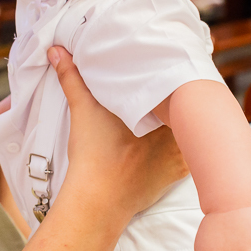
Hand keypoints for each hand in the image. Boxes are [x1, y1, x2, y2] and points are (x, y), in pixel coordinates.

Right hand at [50, 47, 189, 217]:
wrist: (98, 200)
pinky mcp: (179, 172)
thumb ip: (72, 77)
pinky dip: (187, 145)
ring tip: (182, 110)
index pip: (180, 85)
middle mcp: (176, 130)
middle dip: (182, 97)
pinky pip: (192, 153)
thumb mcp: (82, 110)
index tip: (169, 68)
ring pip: (193, 129)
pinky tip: (178, 139)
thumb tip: (56, 51)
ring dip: (188, 121)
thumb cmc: (92, 155)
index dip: (176, 76)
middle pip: (190, 106)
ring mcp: (181, 153)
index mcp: (159, 108)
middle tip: (172, 85)